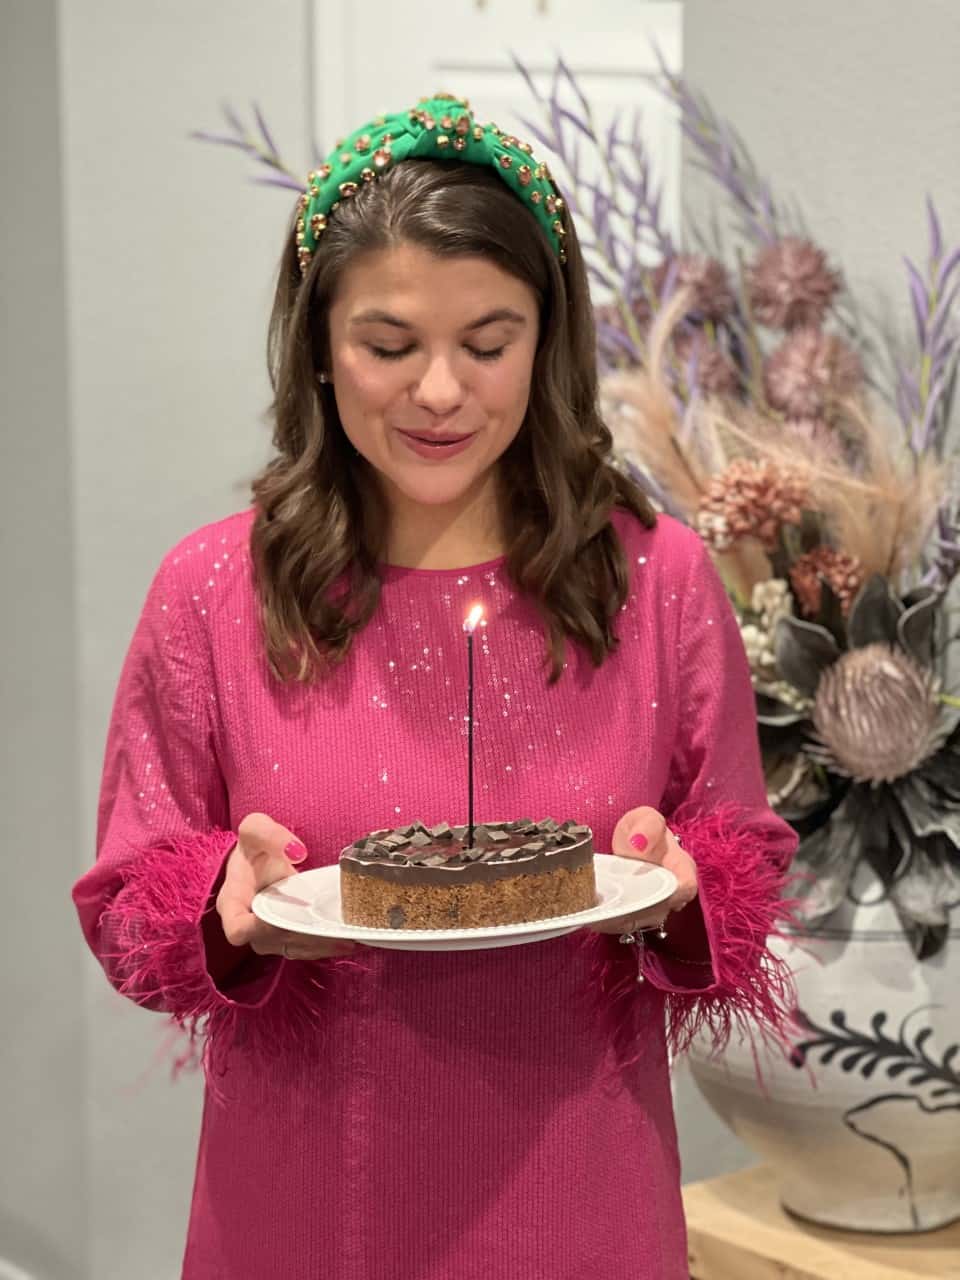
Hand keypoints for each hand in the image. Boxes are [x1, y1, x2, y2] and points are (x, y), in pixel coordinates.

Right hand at [216, 812, 355, 959]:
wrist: (259, 855)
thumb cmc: (254, 844)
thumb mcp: (256, 828)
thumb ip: (270, 834)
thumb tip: (297, 851)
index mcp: (232, 901)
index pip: (237, 929)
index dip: (259, 930)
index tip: (285, 917)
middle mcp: (247, 922)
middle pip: (269, 943)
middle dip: (300, 938)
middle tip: (331, 932)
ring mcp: (265, 932)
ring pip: (288, 948)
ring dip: (316, 947)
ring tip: (346, 940)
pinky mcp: (284, 934)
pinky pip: (300, 947)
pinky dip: (322, 946)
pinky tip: (347, 941)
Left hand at [590, 806, 697, 935]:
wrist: (629, 843)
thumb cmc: (642, 830)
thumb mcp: (645, 818)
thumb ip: (648, 825)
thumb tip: (639, 843)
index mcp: (681, 868)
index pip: (686, 887)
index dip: (669, 892)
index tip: (643, 887)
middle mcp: (672, 893)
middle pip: (658, 909)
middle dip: (633, 907)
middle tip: (609, 901)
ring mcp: (654, 908)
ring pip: (639, 920)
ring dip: (618, 917)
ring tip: (597, 908)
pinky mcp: (635, 916)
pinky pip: (624, 924)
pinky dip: (608, 920)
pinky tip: (593, 913)